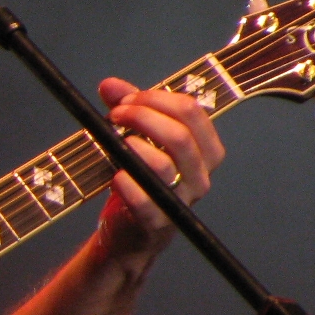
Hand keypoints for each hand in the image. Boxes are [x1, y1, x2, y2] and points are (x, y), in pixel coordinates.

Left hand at [95, 77, 225, 260]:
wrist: (129, 229)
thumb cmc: (140, 179)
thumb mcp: (138, 138)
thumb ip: (128, 109)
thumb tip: (109, 85)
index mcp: (204, 149)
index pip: (191, 111)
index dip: (155, 99)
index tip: (127, 100)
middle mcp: (200, 174)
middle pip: (179, 135)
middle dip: (142, 117)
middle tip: (115, 116)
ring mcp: (181, 200)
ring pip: (164, 165)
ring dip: (134, 147)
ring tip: (116, 143)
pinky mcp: (158, 222)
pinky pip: (146, 200)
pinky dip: (128, 184)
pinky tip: (116, 175)